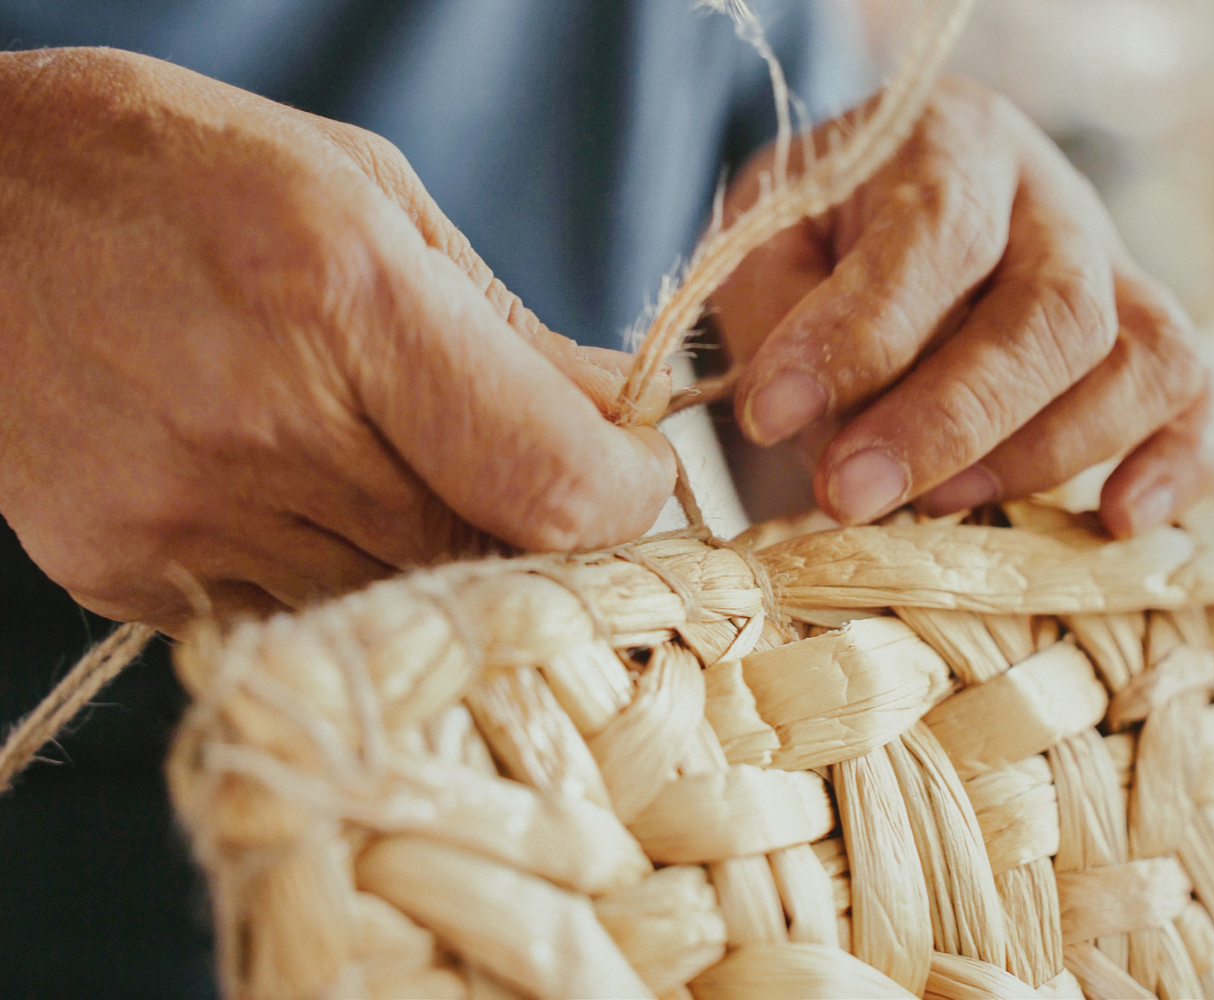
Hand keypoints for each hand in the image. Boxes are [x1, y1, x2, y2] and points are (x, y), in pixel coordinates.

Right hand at [0, 48, 673, 633]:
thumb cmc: (176, 173)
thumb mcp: (363, 191)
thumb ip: (504, 325)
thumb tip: (619, 419)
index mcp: (341, 297)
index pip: (550, 478)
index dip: (627, 495)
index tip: (637, 471)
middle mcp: (264, 427)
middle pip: (489, 558)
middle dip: (553, 533)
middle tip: (552, 482)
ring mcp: (187, 518)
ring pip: (404, 606)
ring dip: (452, 562)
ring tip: (427, 482)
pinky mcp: (132, 575)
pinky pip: (302, 620)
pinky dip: (347, 580)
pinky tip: (320, 505)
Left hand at [712, 76, 1213, 536]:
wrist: (884, 205)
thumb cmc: (818, 230)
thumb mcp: (764, 239)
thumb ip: (781, 314)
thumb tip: (814, 425)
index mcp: (952, 144)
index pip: (934, 237)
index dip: (856, 337)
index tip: (769, 414)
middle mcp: (1053, 200)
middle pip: (1055, 312)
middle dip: (948, 423)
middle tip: (846, 494)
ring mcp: (1117, 268)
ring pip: (1143, 358)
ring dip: (1043, 453)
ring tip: (937, 504)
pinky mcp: (1151, 338)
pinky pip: (1203, 395)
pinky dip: (1179, 464)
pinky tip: (1118, 519)